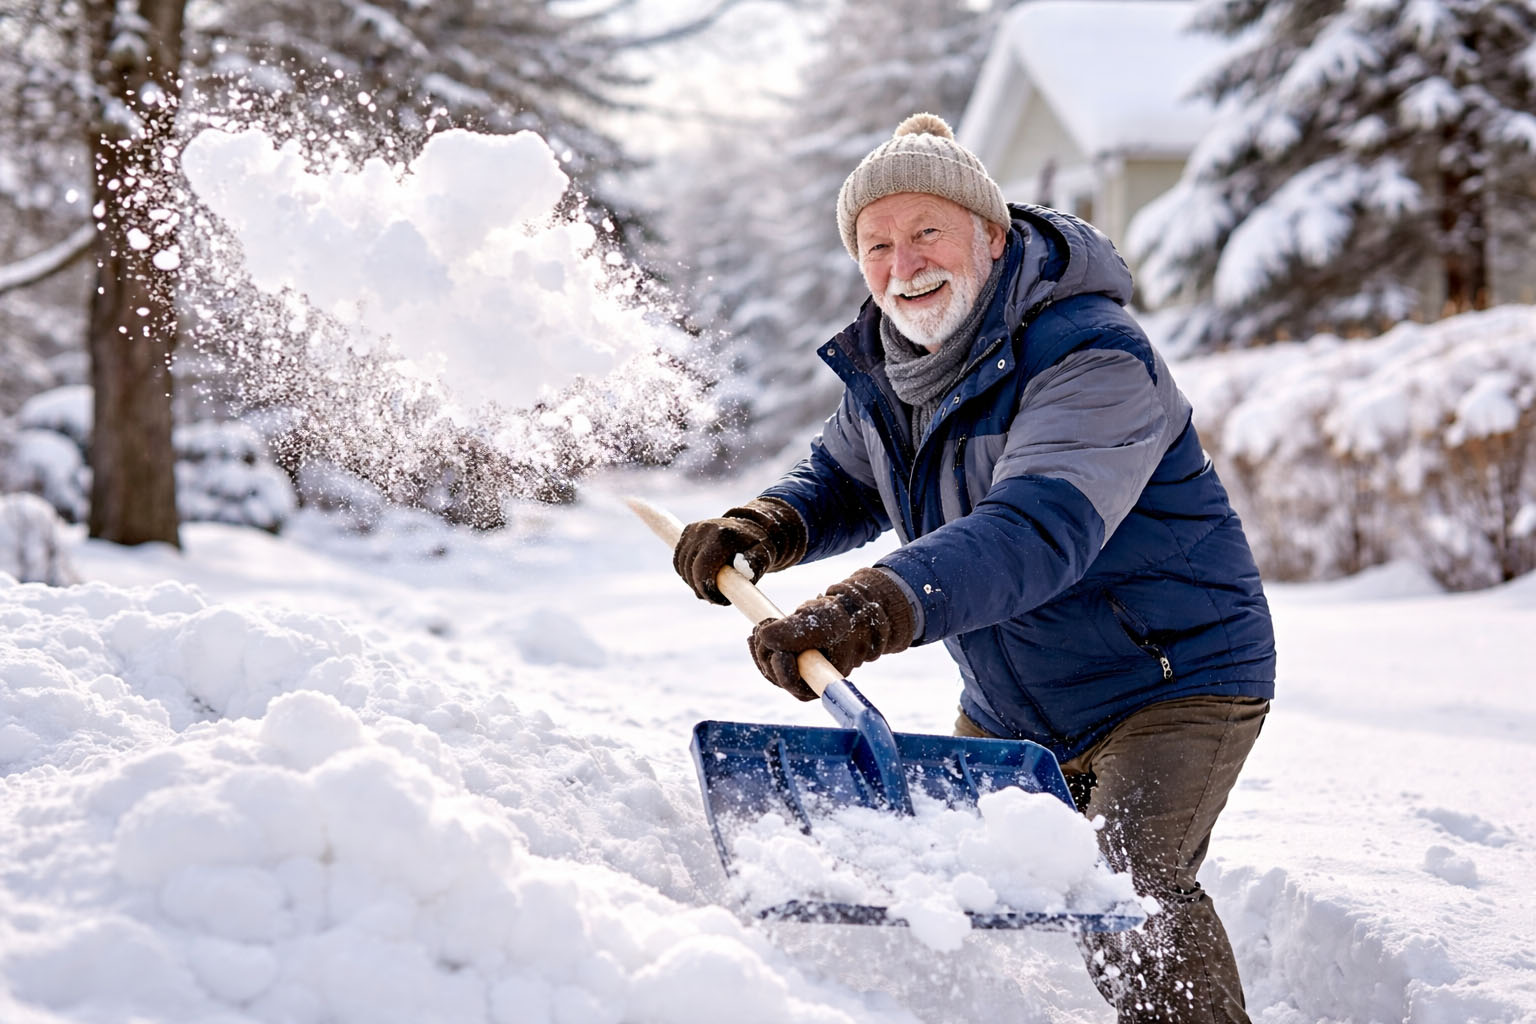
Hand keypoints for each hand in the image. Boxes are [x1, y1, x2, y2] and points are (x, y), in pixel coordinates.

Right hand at [673, 497, 806, 604]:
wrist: (751, 525)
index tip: (720, 600)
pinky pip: (679, 560)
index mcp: (722, 536)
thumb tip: (744, 572)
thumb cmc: (758, 545)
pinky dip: (686, 572)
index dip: (706, 590)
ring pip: (682, 567)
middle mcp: (704, 530)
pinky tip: (702, 577)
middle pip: (690, 570)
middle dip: (701, 589)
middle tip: (717, 597)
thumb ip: (755, 565)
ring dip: (693, 582)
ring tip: (712, 587)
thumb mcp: (763, 555)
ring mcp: (693, 530)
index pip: (702, 570)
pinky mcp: (687, 531)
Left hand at [749, 567, 916, 699]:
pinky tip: (757, 631)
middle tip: (766, 625)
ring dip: (761, 644)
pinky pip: (766, 658)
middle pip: (773, 672)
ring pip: (766, 664)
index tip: (779, 649)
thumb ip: (795, 630)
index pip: (791, 683)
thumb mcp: (821, 623)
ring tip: (764, 623)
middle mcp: (805, 684)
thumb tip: (764, 636)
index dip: (781, 667)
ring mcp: (795, 675)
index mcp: (819, 682)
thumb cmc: (840, 622)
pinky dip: (759, 643)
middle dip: (765, 649)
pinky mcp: (787, 664)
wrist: (848, 616)